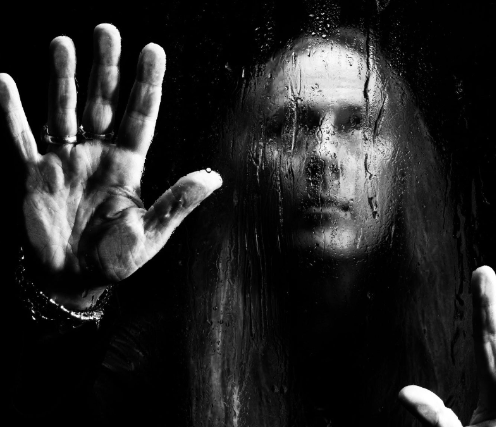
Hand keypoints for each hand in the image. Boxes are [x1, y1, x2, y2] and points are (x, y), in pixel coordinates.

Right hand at [1, 24, 221, 309]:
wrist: (74, 280)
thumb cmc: (116, 258)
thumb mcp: (152, 232)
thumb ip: (177, 202)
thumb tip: (214, 176)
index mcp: (128, 165)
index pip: (139, 116)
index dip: (146, 84)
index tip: (153, 50)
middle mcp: (97, 154)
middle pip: (102, 103)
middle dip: (105, 68)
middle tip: (107, 30)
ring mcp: (64, 161)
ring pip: (63, 110)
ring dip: (62, 78)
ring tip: (63, 42)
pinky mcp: (33, 175)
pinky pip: (19, 138)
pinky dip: (11, 113)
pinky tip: (6, 82)